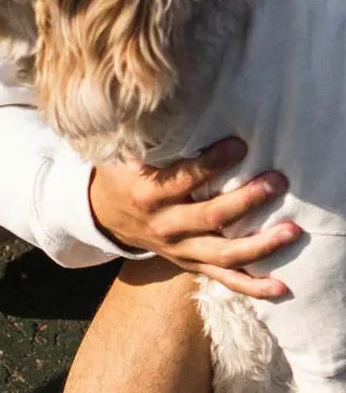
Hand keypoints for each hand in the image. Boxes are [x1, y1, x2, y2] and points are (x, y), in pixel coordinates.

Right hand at [89, 138, 299, 298]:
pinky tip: (281, 287)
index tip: (240, 145)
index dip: (211, 165)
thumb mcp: (125, 154)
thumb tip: (172, 105)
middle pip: (209, 219)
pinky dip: (251, 285)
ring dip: (258, 246)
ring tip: (291, 232)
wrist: (103, 215)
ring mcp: (178, 249)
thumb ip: (150, 139)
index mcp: (146, 196)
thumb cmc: (123, 175)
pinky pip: (222, 279)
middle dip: (245, 202)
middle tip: (276, 182)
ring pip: (221, 254)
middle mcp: (163, 226)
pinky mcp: (189, 262)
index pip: (182, 181)